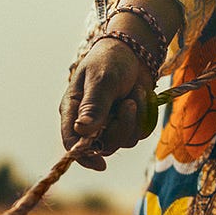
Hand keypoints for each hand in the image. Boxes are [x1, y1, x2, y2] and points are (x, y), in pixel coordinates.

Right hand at [59, 39, 153, 170]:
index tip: (100, 163)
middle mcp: (89, 122)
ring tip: (133, 94)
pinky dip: (143, 117)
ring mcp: (109, 124)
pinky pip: (138, 134)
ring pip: (123, 142)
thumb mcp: (101, 80)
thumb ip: (93, 106)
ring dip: (134, 119)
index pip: (72, 142)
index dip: (84, 156)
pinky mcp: (127, 124)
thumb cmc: (110, 60)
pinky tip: (139, 96)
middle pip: (102, 146)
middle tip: (129, 104)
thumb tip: (82, 130)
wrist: (135, 51)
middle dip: (120, 128)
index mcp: (73, 111)